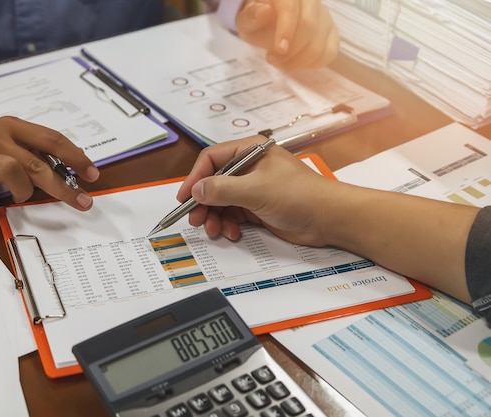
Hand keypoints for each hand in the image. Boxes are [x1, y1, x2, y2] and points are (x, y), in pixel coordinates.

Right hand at [0, 86, 98, 209]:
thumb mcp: (3, 135)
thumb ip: (30, 149)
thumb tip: (67, 170)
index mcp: (10, 126)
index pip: (50, 140)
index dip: (75, 157)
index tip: (92, 174)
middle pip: (37, 163)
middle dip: (63, 186)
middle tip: (80, 201)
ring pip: (13, 173)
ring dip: (25, 192)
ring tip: (21, 197)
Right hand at [177, 136, 336, 243]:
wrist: (329, 219)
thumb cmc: (301, 195)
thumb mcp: (256, 190)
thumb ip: (223, 189)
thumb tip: (196, 190)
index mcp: (250, 151)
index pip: (212, 159)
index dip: (195, 177)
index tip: (184, 197)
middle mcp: (249, 168)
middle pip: (214, 182)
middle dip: (204, 202)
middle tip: (196, 219)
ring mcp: (253, 188)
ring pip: (221, 201)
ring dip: (215, 217)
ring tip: (215, 230)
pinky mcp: (258, 207)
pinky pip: (233, 214)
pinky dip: (228, 224)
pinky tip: (233, 233)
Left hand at [236, 0, 339, 69]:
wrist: (269, 23)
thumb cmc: (258, 21)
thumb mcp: (247, 20)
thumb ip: (252, 16)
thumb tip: (264, 10)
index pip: (291, 8)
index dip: (286, 30)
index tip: (278, 50)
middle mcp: (311, 1)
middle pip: (309, 26)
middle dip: (290, 51)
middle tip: (273, 60)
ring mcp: (324, 16)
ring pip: (319, 43)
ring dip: (299, 61)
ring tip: (282, 63)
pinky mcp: (331, 32)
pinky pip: (330, 52)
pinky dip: (313, 64)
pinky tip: (298, 63)